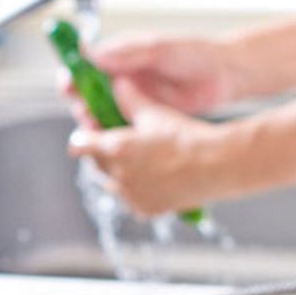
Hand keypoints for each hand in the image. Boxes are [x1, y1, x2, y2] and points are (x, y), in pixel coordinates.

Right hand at [58, 34, 240, 126]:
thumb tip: (96, 54)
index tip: (67, 83)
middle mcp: (121, 78)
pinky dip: (112, 134)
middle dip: (81, 103)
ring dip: (95, 121)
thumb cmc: (196, 54)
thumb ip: (129, 52)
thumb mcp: (161, 48)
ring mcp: (130, 99)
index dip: (73, 74)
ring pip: (100, 113)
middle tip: (84, 111)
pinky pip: (119, 128)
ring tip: (97, 126)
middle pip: (87, 93)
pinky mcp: (141, 118)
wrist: (225, 75)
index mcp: (121, 56)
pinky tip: (113, 140)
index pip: (86, 65)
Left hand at [68, 79, 230, 216]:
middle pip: (97, 164)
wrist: (216, 165)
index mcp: (115, 148)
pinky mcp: (144, 210)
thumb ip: (131, 100)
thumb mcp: (155, 114)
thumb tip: (118, 84)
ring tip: (143, 163)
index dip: (82, 140)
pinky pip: (133, 200)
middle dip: (104, 155)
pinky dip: (139, 192)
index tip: (85, 138)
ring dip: (121, 174)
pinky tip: (157, 179)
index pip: (79, 145)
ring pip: (114, 184)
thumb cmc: (186, 136)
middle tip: (121, 145)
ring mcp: (130, 196)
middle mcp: (117, 175)